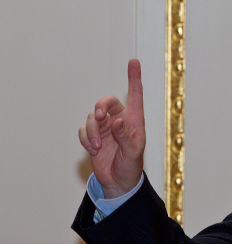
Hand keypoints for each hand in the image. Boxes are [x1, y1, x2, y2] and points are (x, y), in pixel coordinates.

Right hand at [78, 59, 145, 197]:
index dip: (134, 78)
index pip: (135, 95)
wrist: (118, 182)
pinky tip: (92, 150)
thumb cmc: (131, 166)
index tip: (134, 61)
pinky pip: (84, 130)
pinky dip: (85, 139)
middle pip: (107, 102)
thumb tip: (118, 121)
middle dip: (101, 107)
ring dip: (92, 131)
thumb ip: (126, 137)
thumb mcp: (133, 153)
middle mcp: (119, 120)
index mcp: (134, 120)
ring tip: (96, 146)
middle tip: (100, 117)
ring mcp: (105, 128)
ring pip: (92, 117)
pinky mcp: (93, 137)